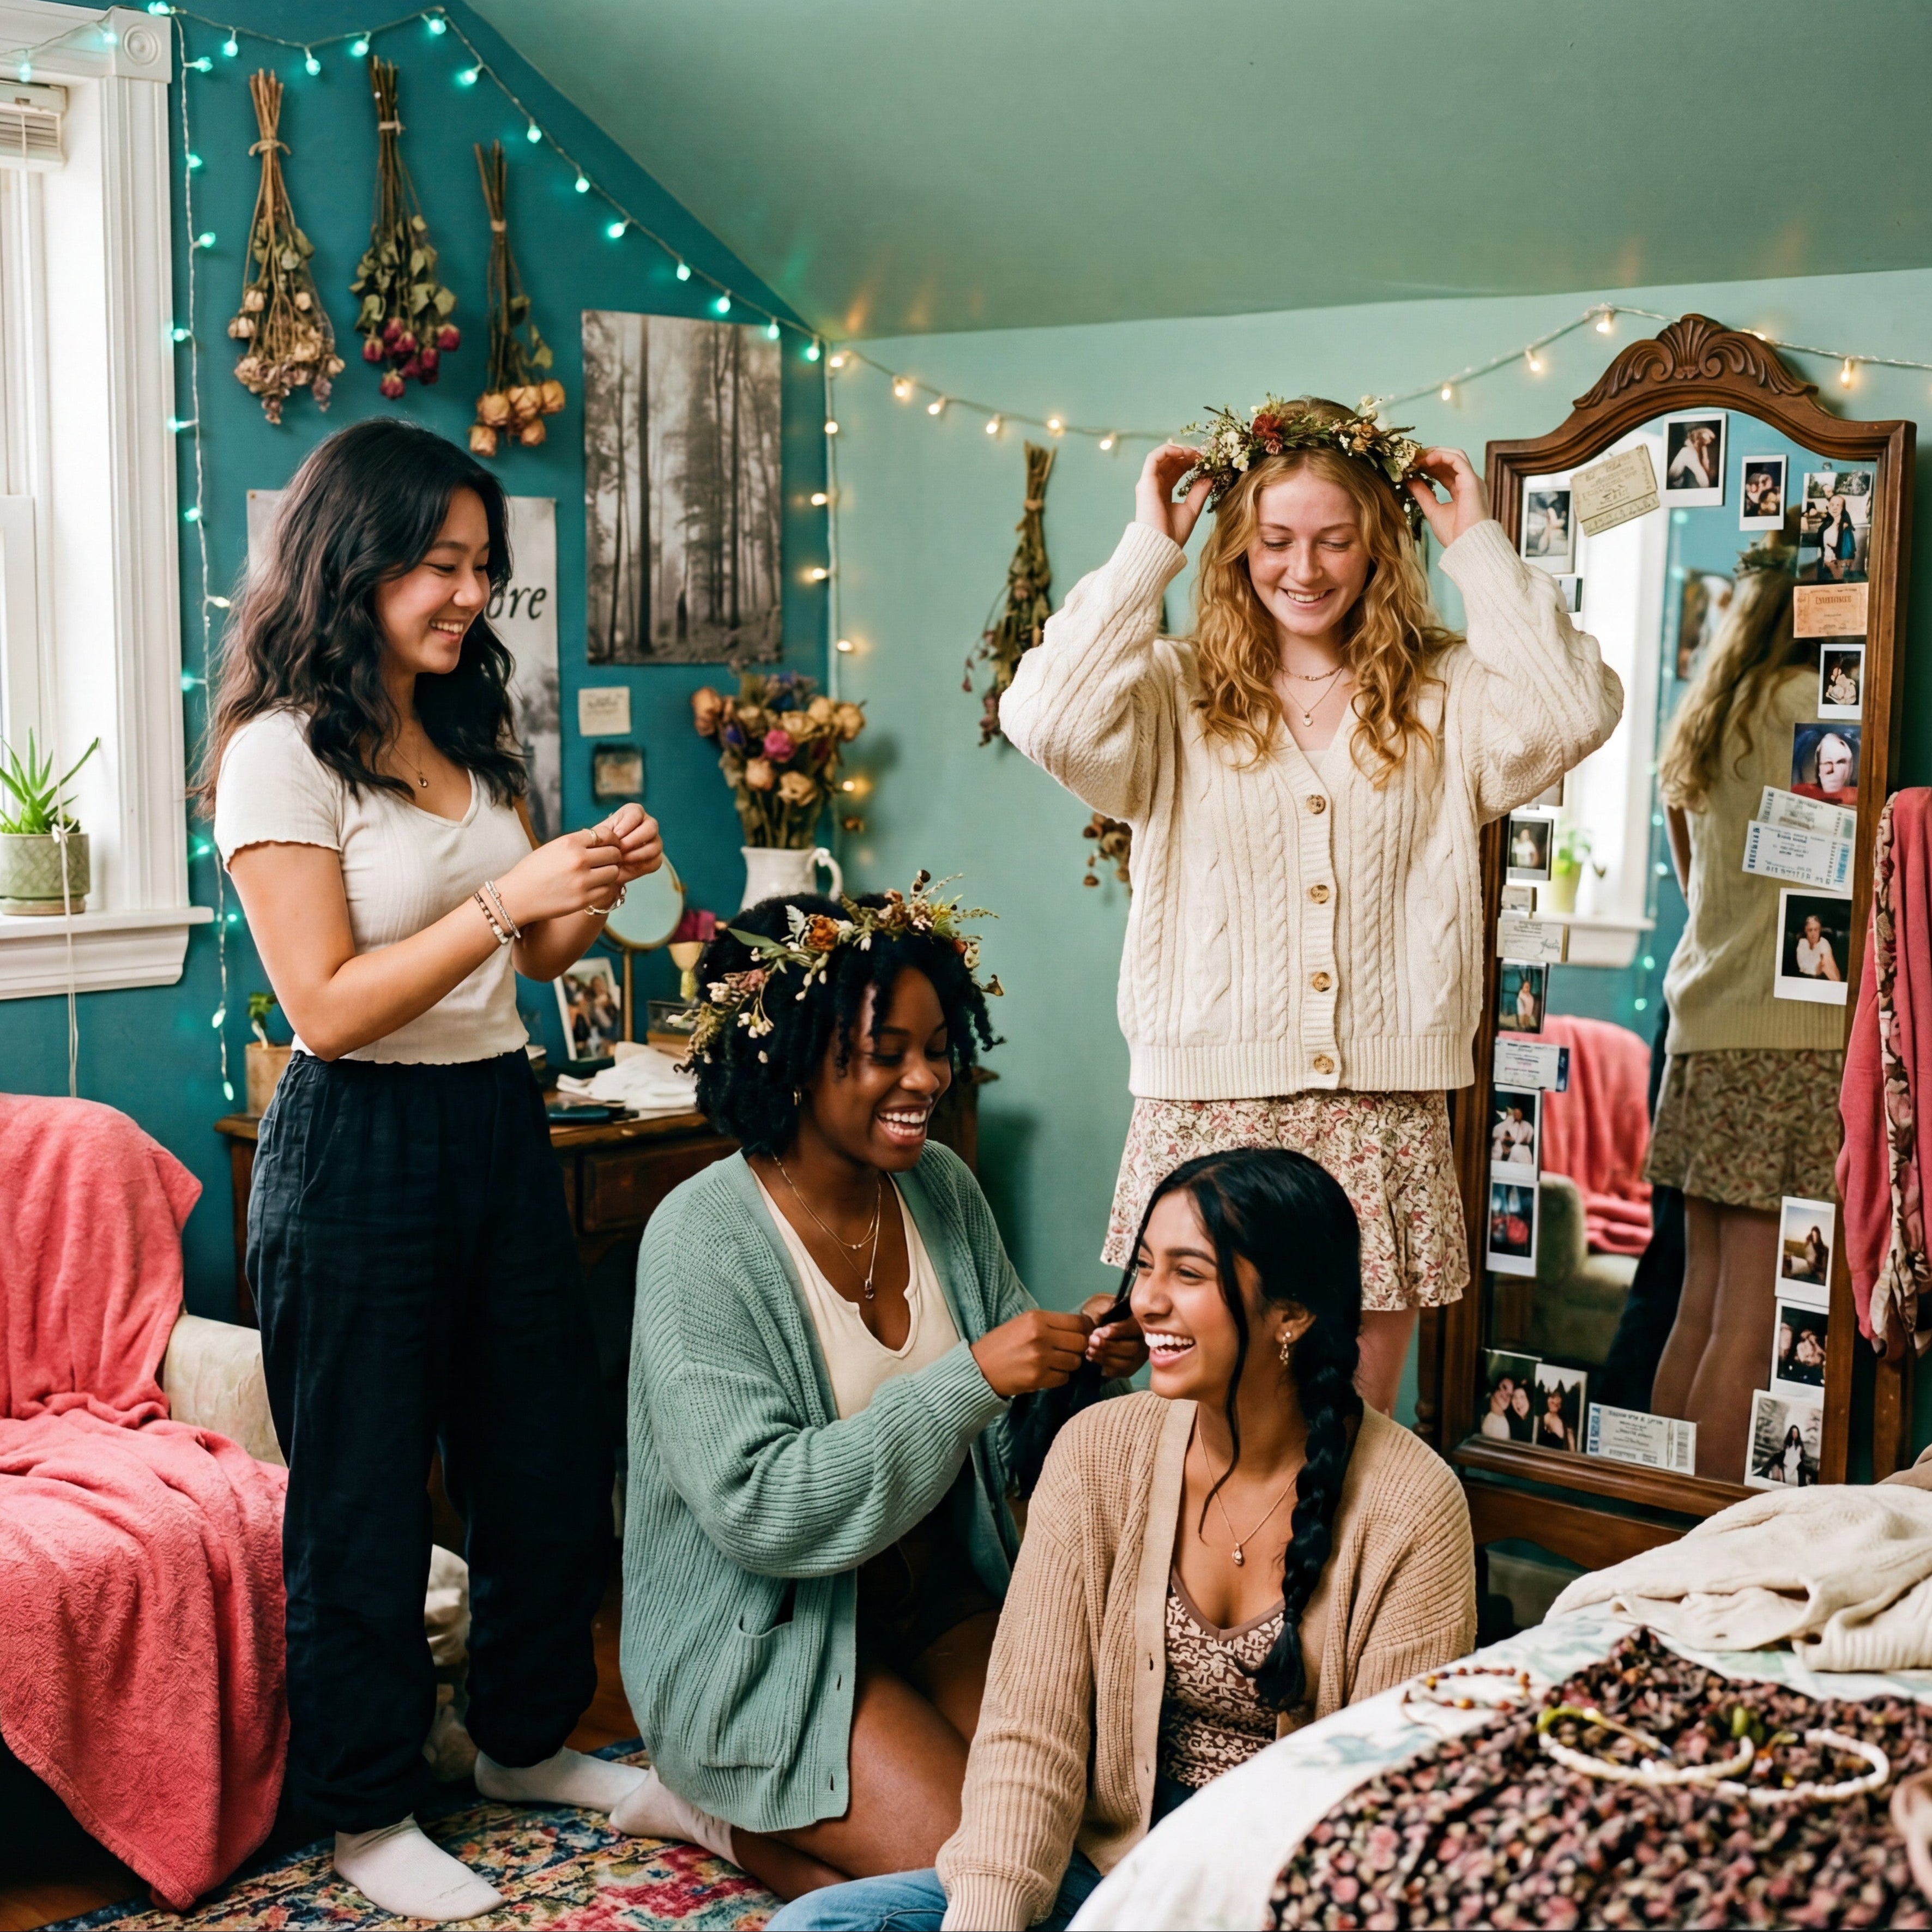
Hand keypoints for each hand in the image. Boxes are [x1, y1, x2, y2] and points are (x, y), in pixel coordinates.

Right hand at [494, 824, 622, 926]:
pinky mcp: (584, 899)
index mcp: (570, 842)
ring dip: (610, 872)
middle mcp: (578, 860)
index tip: (610, 845)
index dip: (612, 840)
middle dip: (614, 856)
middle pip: (614, 853)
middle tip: (607, 861)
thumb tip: (603, 839)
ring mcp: (583, 881)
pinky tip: (593, 886)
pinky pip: (607, 890)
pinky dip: (603, 887)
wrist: (517, 896)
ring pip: (614, 872)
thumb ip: (578, 843)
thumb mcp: (553, 847)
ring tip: (600, 874)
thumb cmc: (534, 870)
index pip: (606, 835)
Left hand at [594, 803, 663, 886]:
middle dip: (633, 840)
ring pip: (655, 846)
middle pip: (651, 827)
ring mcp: (654, 841)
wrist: (603, 864)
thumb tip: (615, 837)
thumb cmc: (601, 845)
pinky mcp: (656, 858)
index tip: (615, 835)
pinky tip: (628, 865)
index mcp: (634, 813)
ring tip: (621, 859)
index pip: (636, 812)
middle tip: (619, 849)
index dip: (626, 825)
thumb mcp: (600, 836)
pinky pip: (655, 861)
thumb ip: (607, 833)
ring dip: (637, 854)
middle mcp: (648, 825)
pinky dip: (641, 865)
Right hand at [971, 1308, 1093, 1396]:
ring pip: (1075, 1362)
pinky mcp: (1038, 1378)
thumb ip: (1050, 1325)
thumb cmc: (1002, 1344)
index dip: (1085, 1330)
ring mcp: (1040, 1358)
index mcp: (1037, 1318)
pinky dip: (1059, 1377)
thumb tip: (1082, 1329)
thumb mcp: (1023, 1324)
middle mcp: (1041, 1336)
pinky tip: (1047, 1373)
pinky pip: (1064, 1378)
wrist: (979, 1368)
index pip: (1078, 1322)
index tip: (1082, 1335)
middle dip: (1077, 1348)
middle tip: (1067, 1351)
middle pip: (1080, 1342)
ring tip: (1054, 1363)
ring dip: (1068, 1364)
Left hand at [1080, 1292, 1146, 1377]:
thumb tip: (1108, 1311)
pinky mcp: (1130, 1368)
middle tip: (1091, 1340)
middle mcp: (1145, 1340)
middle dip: (1110, 1346)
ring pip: (1127, 1363)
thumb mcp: (1101, 1304)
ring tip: (1089, 1350)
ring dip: (1105, 1357)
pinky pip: (1121, 1372)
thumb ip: (1105, 1307)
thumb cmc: (1100, 1312)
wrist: (1095, 1325)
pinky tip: (1092, 1358)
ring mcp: (1139, 1356)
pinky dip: (1106, 1366)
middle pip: (1133, 1348)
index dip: (1119, 1331)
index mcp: (1140, 1319)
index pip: (1135, 1327)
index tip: (1101, 1331)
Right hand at [1135, 442, 1212, 549]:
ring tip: (1197, 453)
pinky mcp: (1146, 482)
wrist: (1160, 546)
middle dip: (1189, 454)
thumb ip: (1200, 491)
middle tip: (1206, 453)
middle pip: (1171, 461)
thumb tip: (1210, 476)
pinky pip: (1154, 457)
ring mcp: (1149, 483)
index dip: (1192, 461)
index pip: (1177, 470)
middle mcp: (1155, 485)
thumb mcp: (1192, 509)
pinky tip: (1184, 452)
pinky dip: (1168, 450)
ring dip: (1181, 450)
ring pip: (1163, 456)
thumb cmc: (1174, 534)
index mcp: (1164, 492)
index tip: (1208, 459)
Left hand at [1405, 446, 1489, 546]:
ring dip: (1435, 453)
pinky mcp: (1471, 480)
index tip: (1412, 465)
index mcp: (1461, 490)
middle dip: (1431, 456)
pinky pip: (1457, 459)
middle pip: (1450, 460)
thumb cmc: (1454, 535)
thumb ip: (1423, 495)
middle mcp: (1469, 483)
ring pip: (1455, 455)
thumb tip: (1410, 481)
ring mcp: (1472, 480)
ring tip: (1418, 457)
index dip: (1429, 465)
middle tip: (1413, 457)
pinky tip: (1426, 460)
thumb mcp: (1433, 510)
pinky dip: (1441, 456)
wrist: (1467, 546)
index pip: (1446, 470)